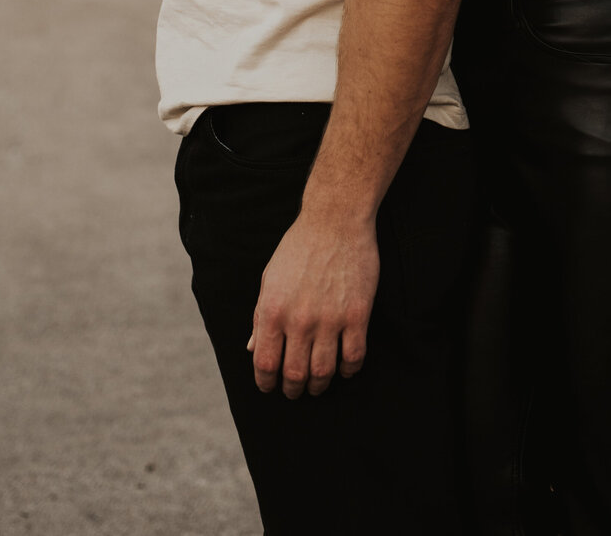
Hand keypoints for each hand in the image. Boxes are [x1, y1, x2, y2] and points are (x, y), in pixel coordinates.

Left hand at [248, 211, 379, 397]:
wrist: (335, 220)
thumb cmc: (299, 247)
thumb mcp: (270, 278)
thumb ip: (260, 315)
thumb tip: (252, 349)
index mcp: (272, 310)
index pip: (265, 363)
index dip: (266, 382)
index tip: (270, 386)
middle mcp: (299, 320)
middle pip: (294, 374)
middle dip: (293, 389)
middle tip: (296, 391)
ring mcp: (330, 318)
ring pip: (324, 372)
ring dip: (319, 385)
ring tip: (318, 384)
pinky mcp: (357, 314)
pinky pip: (353, 356)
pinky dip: (348, 370)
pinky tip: (344, 368)